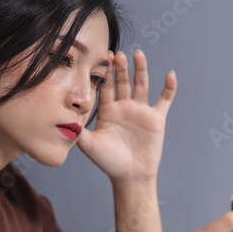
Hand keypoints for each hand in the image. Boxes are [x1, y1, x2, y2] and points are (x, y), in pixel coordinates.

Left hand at [75, 49, 176, 183]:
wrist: (130, 176)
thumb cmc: (108, 162)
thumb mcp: (89, 145)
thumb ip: (77, 131)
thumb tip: (62, 121)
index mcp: (108, 110)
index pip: (106, 86)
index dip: (105, 73)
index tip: (103, 56)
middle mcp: (124, 107)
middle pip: (123, 81)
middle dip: (121, 68)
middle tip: (118, 54)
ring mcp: (141, 111)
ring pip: (141, 85)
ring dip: (140, 70)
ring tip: (139, 54)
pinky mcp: (156, 118)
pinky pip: (164, 99)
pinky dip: (169, 87)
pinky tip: (170, 74)